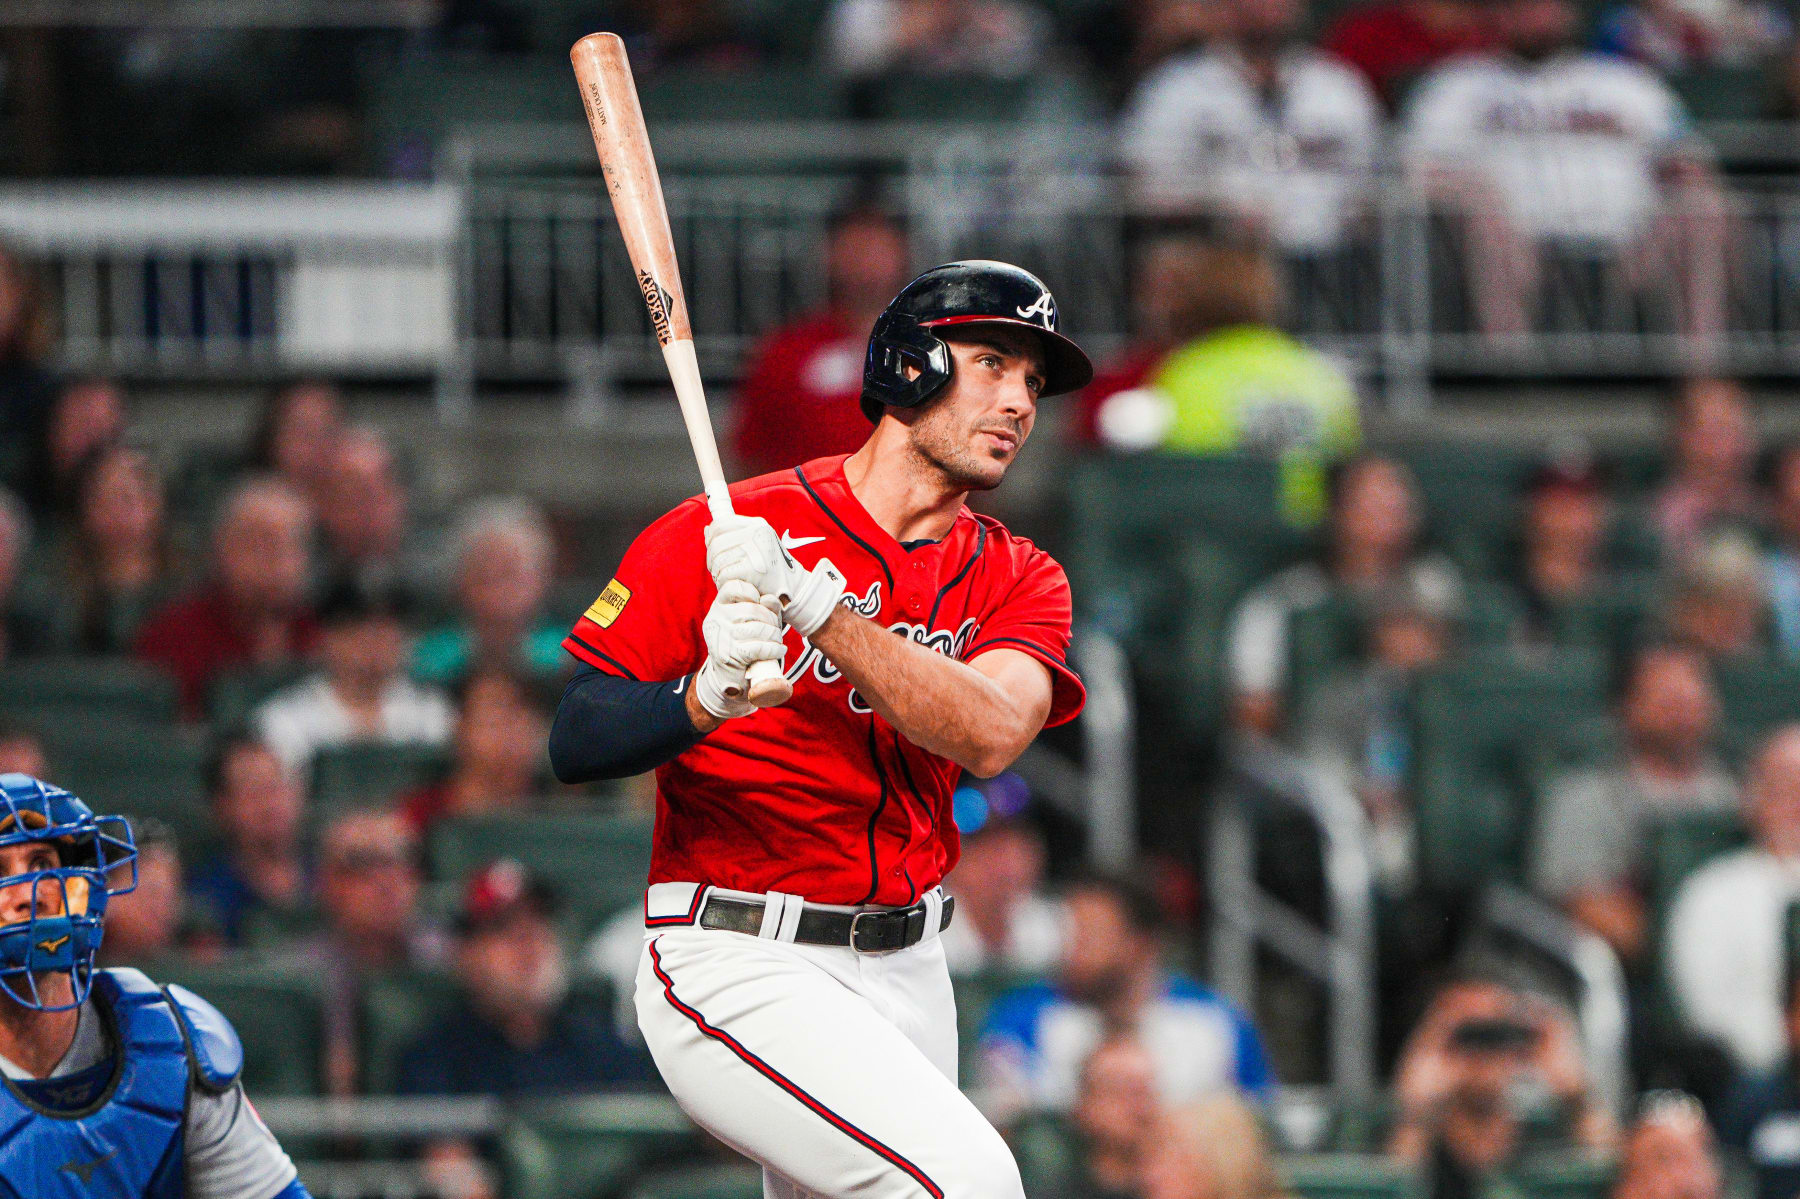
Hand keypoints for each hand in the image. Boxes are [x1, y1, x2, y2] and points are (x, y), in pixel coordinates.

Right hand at [693, 580, 784, 719]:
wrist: (732, 679)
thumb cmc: (745, 644)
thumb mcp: (753, 621)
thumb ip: (763, 606)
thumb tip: (770, 599)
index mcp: (719, 606)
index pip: (733, 586)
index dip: (752, 592)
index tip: (760, 604)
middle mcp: (715, 619)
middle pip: (752, 609)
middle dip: (771, 619)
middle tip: (775, 630)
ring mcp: (720, 637)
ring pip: (757, 628)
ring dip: (774, 636)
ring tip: (777, 642)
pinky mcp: (729, 656)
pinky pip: (758, 647)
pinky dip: (773, 649)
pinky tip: (778, 651)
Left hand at [705, 514, 801, 602]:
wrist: (795, 589)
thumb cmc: (772, 569)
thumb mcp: (756, 545)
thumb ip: (732, 536)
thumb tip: (708, 529)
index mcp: (757, 525)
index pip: (720, 524)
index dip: (711, 538)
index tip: (714, 550)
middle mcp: (757, 533)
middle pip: (716, 543)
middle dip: (712, 559)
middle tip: (718, 570)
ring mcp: (755, 550)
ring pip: (718, 559)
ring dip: (717, 573)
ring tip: (728, 578)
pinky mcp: (752, 569)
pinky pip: (724, 574)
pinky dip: (724, 583)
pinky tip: (734, 585)